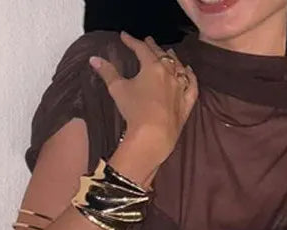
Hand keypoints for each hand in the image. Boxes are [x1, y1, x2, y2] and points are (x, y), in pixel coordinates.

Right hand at [90, 33, 198, 168]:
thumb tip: (94, 59)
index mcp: (152, 67)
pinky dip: (191, 77)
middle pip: (161, 55)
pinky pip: (192, 86)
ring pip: (178, 68)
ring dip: (173, 59)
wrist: (153, 136)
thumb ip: (107, 72)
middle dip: (153, 47)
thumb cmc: (135, 111)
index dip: (132, 41)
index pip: (141, 49)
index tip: (125, 36)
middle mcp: (169, 74)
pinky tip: (189, 71)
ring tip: (169, 52)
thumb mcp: (118, 89)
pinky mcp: (186, 104)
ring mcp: (180, 89)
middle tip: (148, 41)